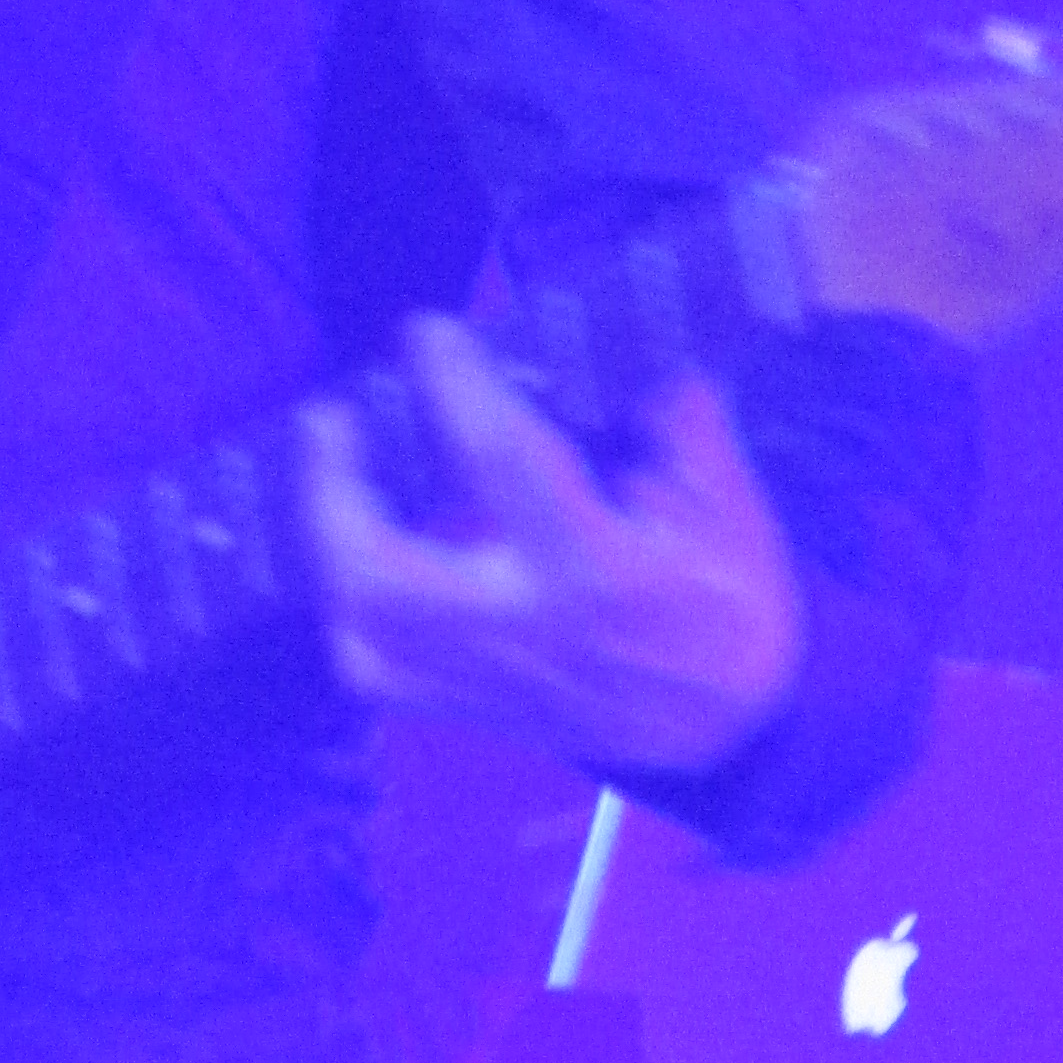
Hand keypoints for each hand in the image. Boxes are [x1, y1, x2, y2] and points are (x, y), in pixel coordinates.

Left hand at [298, 317, 806, 774]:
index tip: (426, 331)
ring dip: (329, 543)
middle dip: (337, 487)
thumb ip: (675, 421)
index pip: (502, 458)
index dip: (455, 384)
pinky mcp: (474, 708)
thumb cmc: (732, 605)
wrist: (733, 732)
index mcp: (599, 567)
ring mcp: (491, 677)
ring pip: (365, 626)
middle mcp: (527, 627)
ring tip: (331, 475)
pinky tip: (349, 564)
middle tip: (331, 417)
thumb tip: (626, 340)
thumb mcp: (729, 504)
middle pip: (384, 568)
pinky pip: (377, 674)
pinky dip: (347, 616)